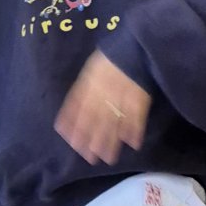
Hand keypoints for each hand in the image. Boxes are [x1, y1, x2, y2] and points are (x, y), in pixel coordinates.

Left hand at [55, 51, 150, 165]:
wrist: (135, 47)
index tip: (74, 144)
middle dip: (94, 139)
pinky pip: (138, 115)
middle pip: (98, 118)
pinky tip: (133, 144)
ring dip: (112, 141)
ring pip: (116, 120)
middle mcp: (104, 91)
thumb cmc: (109, 62)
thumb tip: (65, 122)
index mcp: (90, 84)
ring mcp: (123, 94)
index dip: (77, 127)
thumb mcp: (88, 75)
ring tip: (109, 158)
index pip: (80, 108)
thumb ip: (79, 96)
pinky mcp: (140, 96)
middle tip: (90, 158)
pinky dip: (136, 130)